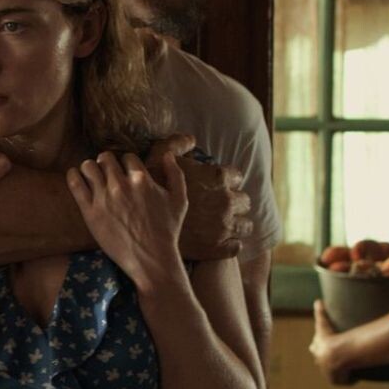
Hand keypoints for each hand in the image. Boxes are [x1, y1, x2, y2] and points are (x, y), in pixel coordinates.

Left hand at [66, 151, 186, 290]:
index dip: (126, 163)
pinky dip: (73, 175)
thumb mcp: (180, 201)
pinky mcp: (90, 211)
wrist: (151, 259)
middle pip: (105, 158)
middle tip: (106, 173)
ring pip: (88, 166)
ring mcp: (104, 197)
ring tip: (92, 176)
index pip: (127, 157)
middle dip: (106, 163)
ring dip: (90, 168)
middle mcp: (121, 184)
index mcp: (141, 179)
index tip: (125, 172)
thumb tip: (168, 154)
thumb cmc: (167, 231)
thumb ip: (176, 174)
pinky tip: (75, 176)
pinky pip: (75, 184)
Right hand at [145, 134, 251, 260]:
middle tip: (219, 206)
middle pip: (245, 201)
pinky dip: (229, 245)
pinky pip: (236, 247)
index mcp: (216, 178)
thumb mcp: (156, 158)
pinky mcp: (219, 249)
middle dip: (234, 202)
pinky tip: (218, 243)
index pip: (237, 176)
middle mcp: (226, 201)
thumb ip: (175, 144)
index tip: (217, 185)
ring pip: (245, 225)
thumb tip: (191, 139)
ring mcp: (225, 227)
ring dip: (236, 224)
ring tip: (222, 226)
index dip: (227, 180)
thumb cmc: (149, 191)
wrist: (142, 229)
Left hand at [309, 300, 353, 384]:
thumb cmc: (330, 337)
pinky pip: (343, 380)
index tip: (326, 343)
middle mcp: (320, 361)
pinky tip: (355, 376)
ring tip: (349, 366)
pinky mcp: (335, 380)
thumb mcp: (324, 323)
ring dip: (339, 369)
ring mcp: (326, 372)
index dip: (320, 344)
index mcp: (317, 347)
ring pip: (332, 371)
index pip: (316, 346)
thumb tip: (318, 300)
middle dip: (326, 358)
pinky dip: (349, 379)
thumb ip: (320, 311)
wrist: (335, 354)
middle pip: (322, 360)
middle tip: (338, 356)